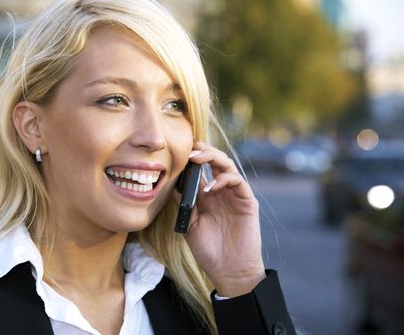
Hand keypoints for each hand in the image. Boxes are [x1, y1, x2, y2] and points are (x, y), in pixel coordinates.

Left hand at [182, 142, 264, 296]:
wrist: (229, 271)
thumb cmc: (209, 251)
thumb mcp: (190, 225)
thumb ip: (184, 204)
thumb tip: (172, 184)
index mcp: (207, 196)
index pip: (200, 170)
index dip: (191, 159)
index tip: (178, 151)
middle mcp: (221, 192)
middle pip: (214, 162)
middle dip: (202, 151)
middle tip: (189, 149)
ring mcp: (234, 195)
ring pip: (227, 165)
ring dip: (212, 158)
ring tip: (197, 159)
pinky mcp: (247, 201)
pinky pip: (237, 181)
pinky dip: (224, 179)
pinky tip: (211, 187)